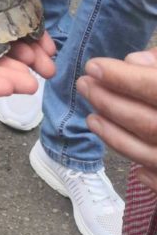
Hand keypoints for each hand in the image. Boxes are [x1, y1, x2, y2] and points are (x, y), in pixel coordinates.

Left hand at [78, 50, 156, 192]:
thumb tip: (132, 62)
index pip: (154, 88)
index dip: (122, 78)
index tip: (93, 65)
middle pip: (148, 123)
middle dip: (110, 103)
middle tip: (84, 85)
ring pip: (150, 154)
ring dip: (116, 136)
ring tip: (92, 117)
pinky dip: (147, 172)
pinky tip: (132, 161)